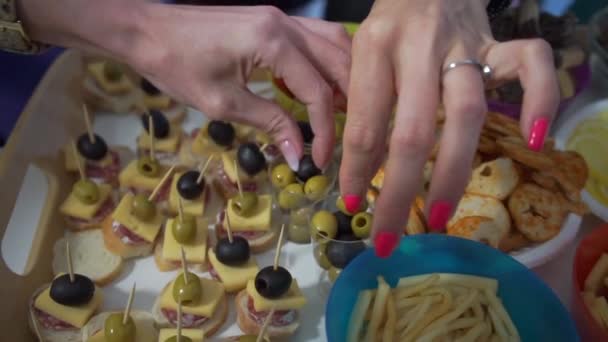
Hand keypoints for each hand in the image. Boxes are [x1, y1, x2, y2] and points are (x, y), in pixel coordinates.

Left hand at [131, 5, 351, 169]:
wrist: (146, 31)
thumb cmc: (177, 66)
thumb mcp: (223, 103)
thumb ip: (269, 123)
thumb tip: (299, 154)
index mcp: (273, 42)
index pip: (317, 91)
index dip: (325, 130)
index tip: (321, 160)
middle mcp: (285, 24)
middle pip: (338, 61)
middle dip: (347, 102)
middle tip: (346, 136)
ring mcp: (281, 17)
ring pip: (333, 43)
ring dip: (343, 78)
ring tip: (342, 112)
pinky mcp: (273, 20)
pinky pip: (316, 38)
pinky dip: (327, 63)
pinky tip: (321, 87)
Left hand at [339, 0, 558, 256]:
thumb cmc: (389, 27)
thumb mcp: (361, 57)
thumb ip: (362, 105)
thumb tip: (361, 170)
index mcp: (375, 49)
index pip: (364, 122)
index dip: (356, 170)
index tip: (352, 204)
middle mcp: (419, 47)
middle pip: (413, 130)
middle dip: (399, 191)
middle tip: (389, 235)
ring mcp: (464, 45)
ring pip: (467, 112)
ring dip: (453, 171)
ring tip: (440, 215)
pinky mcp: (499, 43)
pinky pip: (532, 65)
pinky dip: (540, 101)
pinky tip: (534, 142)